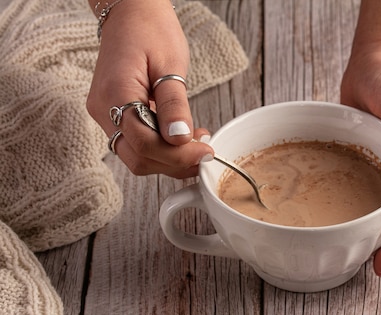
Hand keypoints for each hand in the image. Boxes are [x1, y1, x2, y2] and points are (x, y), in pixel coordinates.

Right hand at [86, 0, 212, 177]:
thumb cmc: (151, 30)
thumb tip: (180, 139)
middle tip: (205, 151)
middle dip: (175, 162)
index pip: (144, 143)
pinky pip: (136, 144)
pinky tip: (182, 138)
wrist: (131, 12)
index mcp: (115, 93)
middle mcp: (102, 109)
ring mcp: (105, 114)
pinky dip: (161, 149)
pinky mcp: (113, 115)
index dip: (177, 155)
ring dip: (170, 159)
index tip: (206, 151)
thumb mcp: (171, 64)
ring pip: (137, 156)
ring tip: (197, 143)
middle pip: (138, 157)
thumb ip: (174, 105)